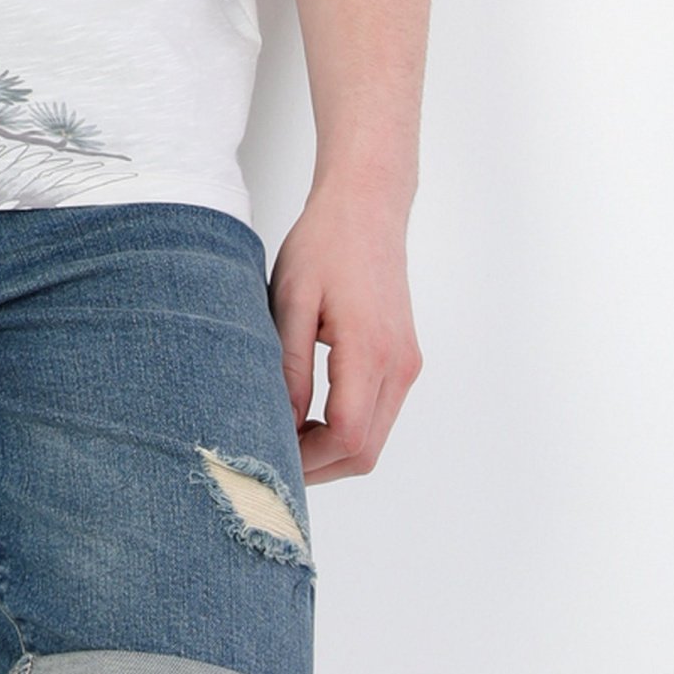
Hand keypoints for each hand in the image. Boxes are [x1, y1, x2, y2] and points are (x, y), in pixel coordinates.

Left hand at [267, 181, 421, 484]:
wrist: (367, 206)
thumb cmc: (324, 245)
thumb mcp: (290, 301)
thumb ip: (289, 367)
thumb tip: (280, 424)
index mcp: (369, 351)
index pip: (347, 437)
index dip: (307, 459)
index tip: (267, 453)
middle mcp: (399, 366)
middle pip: (365, 451)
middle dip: (318, 466)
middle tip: (270, 457)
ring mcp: (407, 365)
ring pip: (374, 439)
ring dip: (332, 451)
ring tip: (284, 437)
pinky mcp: (405, 359)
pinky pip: (380, 414)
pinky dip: (348, 430)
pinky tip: (309, 417)